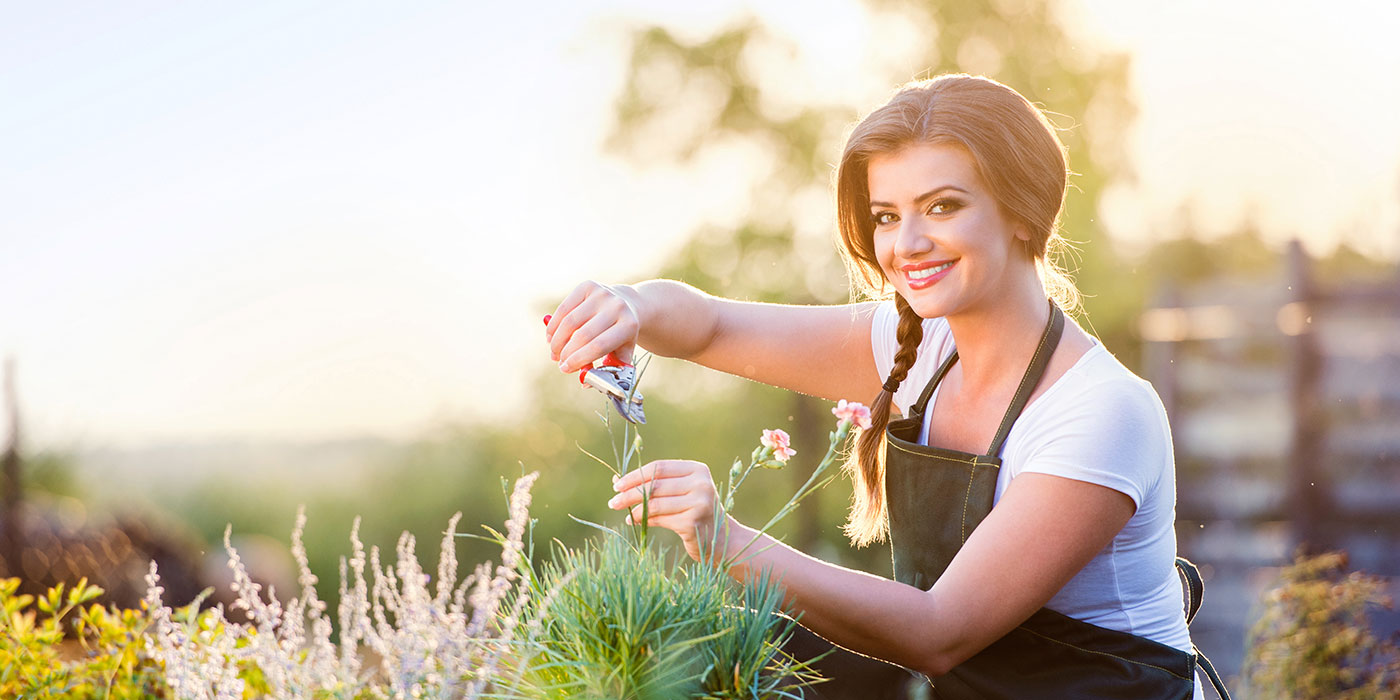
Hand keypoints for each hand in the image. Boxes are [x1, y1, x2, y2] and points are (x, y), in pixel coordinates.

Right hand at [545, 281, 638, 372]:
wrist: (628, 304)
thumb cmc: (621, 335)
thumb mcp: (622, 352)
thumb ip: (606, 369)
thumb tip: (585, 382)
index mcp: (628, 326)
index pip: (599, 346)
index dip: (579, 360)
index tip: (566, 369)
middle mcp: (617, 307)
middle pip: (583, 335)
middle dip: (567, 352)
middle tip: (559, 363)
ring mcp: (602, 294)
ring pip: (570, 321)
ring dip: (557, 340)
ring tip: (554, 352)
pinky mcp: (588, 286)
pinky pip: (564, 308)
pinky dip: (554, 325)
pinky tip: (551, 337)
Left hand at [608, 459, 729, 561]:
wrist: (722, 538)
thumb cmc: (696, 512)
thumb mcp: (680, 492)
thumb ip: (654, 484)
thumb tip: (616, 481)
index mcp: (697, 469)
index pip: (659, 467)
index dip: (635, 475)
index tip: (617, 485)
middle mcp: (701, 483)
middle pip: (655, 485)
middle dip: (630, 493)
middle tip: (613, 501)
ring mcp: (699, 502)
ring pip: (655, 503)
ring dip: (634, 508)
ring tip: (623, 512)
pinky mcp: (693, 522)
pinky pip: (660, 519)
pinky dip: (643, 520)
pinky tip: (634, 521)